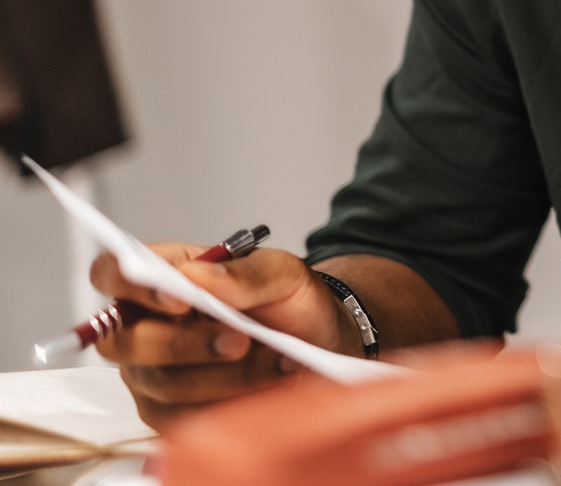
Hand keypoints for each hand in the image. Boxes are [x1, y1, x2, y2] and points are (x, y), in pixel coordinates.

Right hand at [90, 244, 351, 428]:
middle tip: (240, 339)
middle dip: (184, 343)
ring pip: (159, 382)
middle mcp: (146, 325)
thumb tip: (195, 276)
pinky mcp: (168, 411)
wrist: (320, 343)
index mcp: (165, 278)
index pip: (112, 272)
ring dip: (221, 374)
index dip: (129, 284)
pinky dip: (228, 400)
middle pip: (123, 340)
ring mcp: (152, 371)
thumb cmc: (290, 303)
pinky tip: (267, 382)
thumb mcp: (283, 273)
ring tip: (274, 359)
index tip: (179, 296)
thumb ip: (244, 271)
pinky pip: (179, 417)